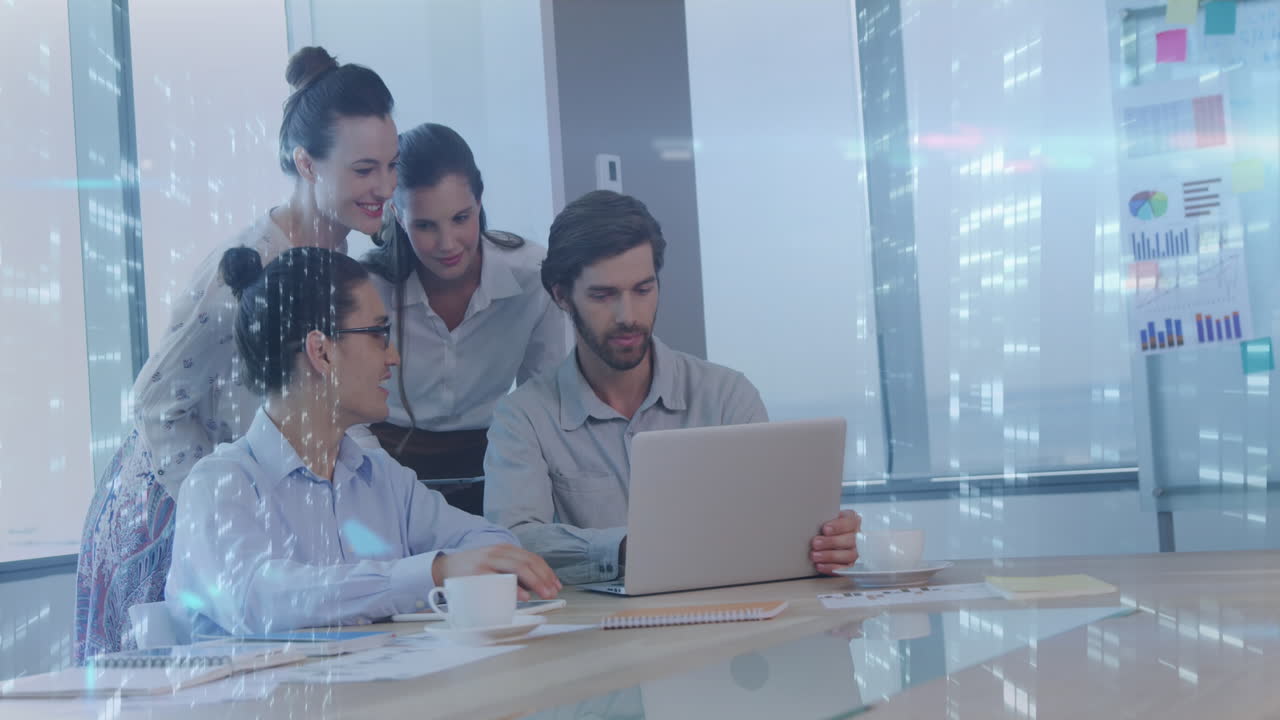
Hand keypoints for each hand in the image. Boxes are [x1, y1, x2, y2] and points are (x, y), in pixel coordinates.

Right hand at [433, 544, 561, 599]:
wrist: (444, 567)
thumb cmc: (473, 570)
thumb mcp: (494, 564)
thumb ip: (511, 570)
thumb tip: (534, 587)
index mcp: (505, 549)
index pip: (532, 558)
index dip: (547, 571)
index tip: (556, 584)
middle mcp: (498, 552)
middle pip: (528, 562)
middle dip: (544, 578)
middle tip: (553, 592)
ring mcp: (487, 562)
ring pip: (518, 568)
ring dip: (535, 582)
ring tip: (544, 593)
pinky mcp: (477, 573)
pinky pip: (500, 579)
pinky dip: (514, 587)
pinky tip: (524, 595)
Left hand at [810, 509, 860, 574]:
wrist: (829, 538)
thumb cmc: (828, 527)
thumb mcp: (827, 518)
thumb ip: (824, 519)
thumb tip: (812, 523)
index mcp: (852, 521)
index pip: (850, 522)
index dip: (838, 526)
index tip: (825, 529)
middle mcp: (857, 537)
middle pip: (850, 540)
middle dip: (831, 542)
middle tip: (815, 543)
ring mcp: (855, 551)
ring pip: (849, 555)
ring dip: (830, 556)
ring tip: (815, 555)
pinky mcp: (851, 565)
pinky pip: (845, 569)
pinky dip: (832, 568)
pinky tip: (820, 565)